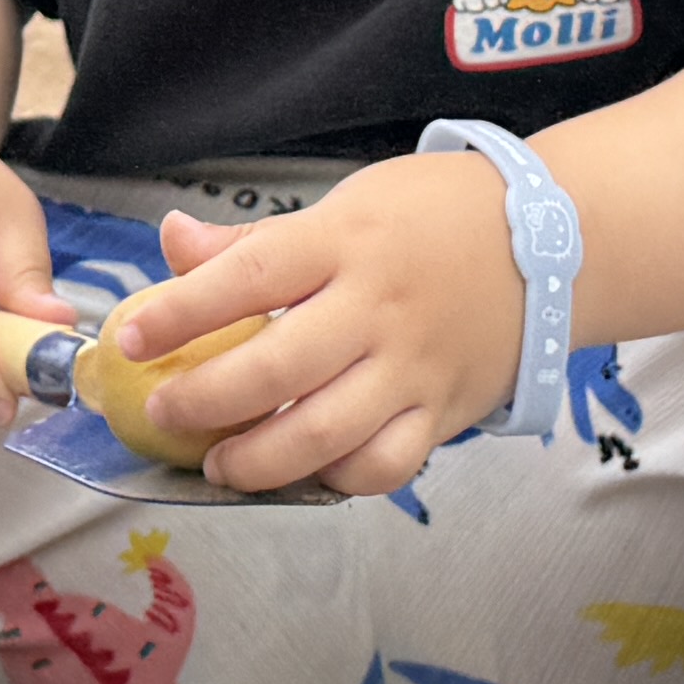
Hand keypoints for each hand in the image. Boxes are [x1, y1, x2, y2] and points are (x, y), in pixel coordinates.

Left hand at [97, 151, 524, 500]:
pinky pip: (384, 465)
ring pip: (324, 434)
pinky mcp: (444, 412)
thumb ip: (255, 240)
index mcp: (345, 242)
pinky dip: (336, 480)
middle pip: (275, 370)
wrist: (554, 240)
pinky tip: (301, 476)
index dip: (179, 311)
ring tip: (218, 464)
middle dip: (203, 401)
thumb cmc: (432, 215)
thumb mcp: (346, 202)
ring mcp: (413, 367)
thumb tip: (171, 242)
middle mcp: (377, 308)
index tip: (129, 336)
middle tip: (163, 411)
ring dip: (257, 460)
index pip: (247, 277)